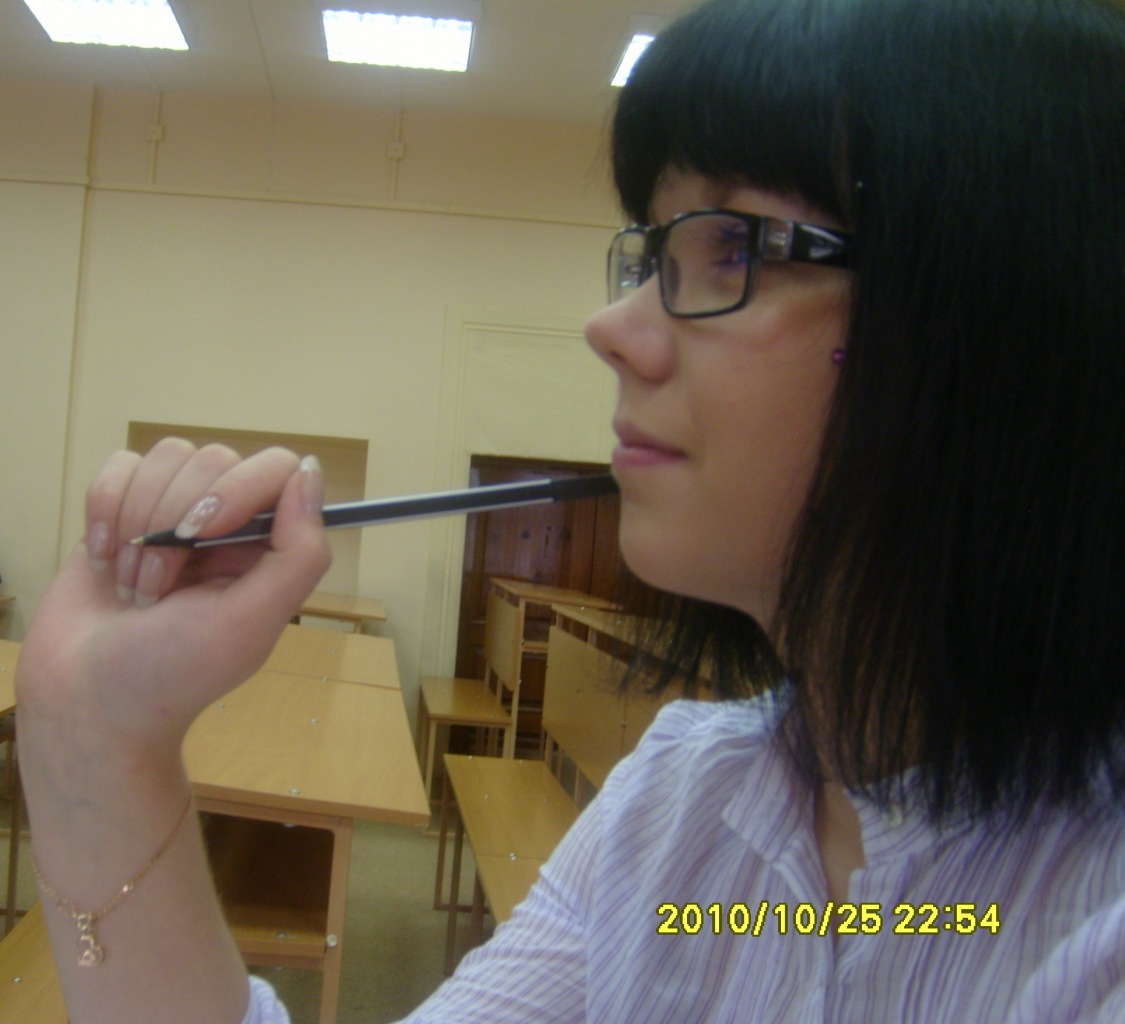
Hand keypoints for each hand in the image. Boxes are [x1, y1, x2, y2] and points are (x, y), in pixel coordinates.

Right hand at [17, 439, 332, 749]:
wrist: (84, 702)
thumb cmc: (172, 674)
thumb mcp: (250, 623)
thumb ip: (298, 553)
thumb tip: (310, 473)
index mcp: (268, 548)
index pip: (277, 470)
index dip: (239, 488)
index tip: (203, 533)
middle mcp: (227, 525)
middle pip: (214, 459)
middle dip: (174, 521)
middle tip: (157, 590)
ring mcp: (173, 513)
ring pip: (167, 458)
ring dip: (138, 523)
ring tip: (132, 587)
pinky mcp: (122, 510)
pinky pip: (120, 465)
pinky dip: (104, 509)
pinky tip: (102, 561)